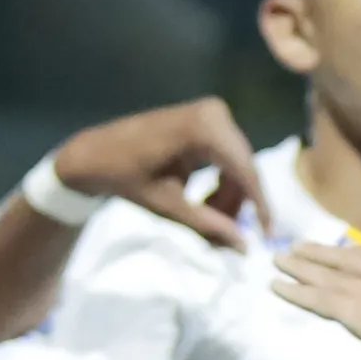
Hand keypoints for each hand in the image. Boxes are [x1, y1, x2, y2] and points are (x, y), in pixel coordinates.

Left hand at [52, 98, 264, 249]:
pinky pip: (226, 154)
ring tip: (207, 217)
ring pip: (237, 163)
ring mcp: (210, 113)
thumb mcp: (169, 206)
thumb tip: (245, 247)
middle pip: (243, 167)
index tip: (266, 237)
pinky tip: (204, 200)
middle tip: (227, 232)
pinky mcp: (205, 118)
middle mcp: (214, 113)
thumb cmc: (125, 178)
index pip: (245, 172)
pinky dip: (220, 180)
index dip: (259, 207)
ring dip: (229, 194)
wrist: (94, 153)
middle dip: (239, 203)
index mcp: (203, 128)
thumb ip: (210, 225)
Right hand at [273, 236, 360, 359]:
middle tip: (279, 255)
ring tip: (303, 244)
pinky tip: (350, 245)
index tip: (274, 283)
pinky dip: (358, 248)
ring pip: (350, 256)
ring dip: (324, 251)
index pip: (321, 298)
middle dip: (302, 264)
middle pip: (329, 272)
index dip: (297, 291)